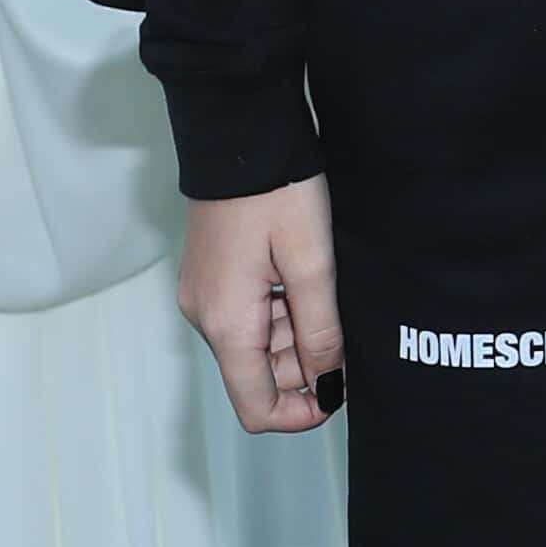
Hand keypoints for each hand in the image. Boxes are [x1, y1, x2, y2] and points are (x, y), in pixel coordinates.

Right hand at [179, 177, 342, 433]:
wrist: (240, 134)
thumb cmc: (277, 191)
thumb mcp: (313, 264)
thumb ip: (321, 331)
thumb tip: (328, 385)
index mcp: (227, 323)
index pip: (257, 407)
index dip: (301, 412)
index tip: (340, 392)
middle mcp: (206, 317)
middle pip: (259, 377)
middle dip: (306, 364)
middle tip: (340, 320)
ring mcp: (205, 297)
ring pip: (257, 346)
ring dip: (296, 334)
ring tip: (323, 288)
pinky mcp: (211, 279)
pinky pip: (249, 316)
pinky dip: (281, 311)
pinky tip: (304, 276)